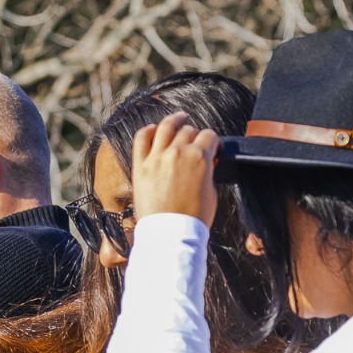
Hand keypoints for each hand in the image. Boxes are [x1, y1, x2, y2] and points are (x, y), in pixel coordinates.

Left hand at [131, 112, 219, 226]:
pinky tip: (153, 129)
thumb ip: (209, 172)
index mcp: (200, 158)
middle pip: (189, 130)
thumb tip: (207, 163)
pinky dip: (148, 130)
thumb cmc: (193, 219)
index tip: (211, 145)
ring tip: (179, 118)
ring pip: (166, 127)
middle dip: (195, 135)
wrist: (170, 234)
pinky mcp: (140, 165)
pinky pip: (141, 138)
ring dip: (175, 120)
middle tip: (194, 142)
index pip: (209, 136)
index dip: (212, 140)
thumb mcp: (212, 193)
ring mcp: (157, 157)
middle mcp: (178, 152)